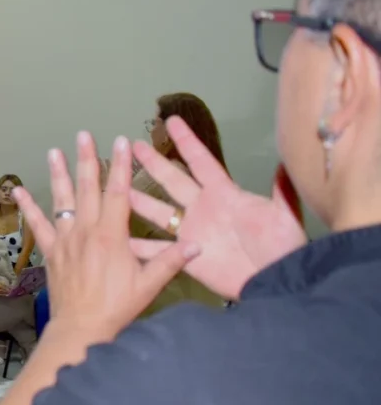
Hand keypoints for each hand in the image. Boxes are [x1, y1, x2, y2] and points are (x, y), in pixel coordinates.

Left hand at [15, 132, 199, 338]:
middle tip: (84, 135)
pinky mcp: (52, 252)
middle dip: (87, 159)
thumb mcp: (149, 285)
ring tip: (54, 151)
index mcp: (112, 235)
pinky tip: (19, 191)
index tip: (121, 142)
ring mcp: (66, 240)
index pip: (118, 192)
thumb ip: (171, 261)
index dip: (120, 166)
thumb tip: (197, 244)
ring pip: (62, 200)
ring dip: (58, 174)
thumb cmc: (118, 307)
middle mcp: (86, 231)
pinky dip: (29, 208)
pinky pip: (39, 225)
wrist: (82, 327)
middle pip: (87, 188)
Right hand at [129, 117, 306, 299]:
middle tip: (132, 145)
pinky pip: (157, 250)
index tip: (171, 121)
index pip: (201, 162)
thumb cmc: (281, 248)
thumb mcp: (284, 216)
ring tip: (116, 187)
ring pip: (158, 211)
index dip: (187, 142)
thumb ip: (282, 190)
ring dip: (138, 200)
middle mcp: (203, 208)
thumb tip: (288, 161)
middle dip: (153, 163)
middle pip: (172, 180)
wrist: (275, 283)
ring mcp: (192, 232)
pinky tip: (119, 239)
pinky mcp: (186, 257)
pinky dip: (138, 246)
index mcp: (225, 194)